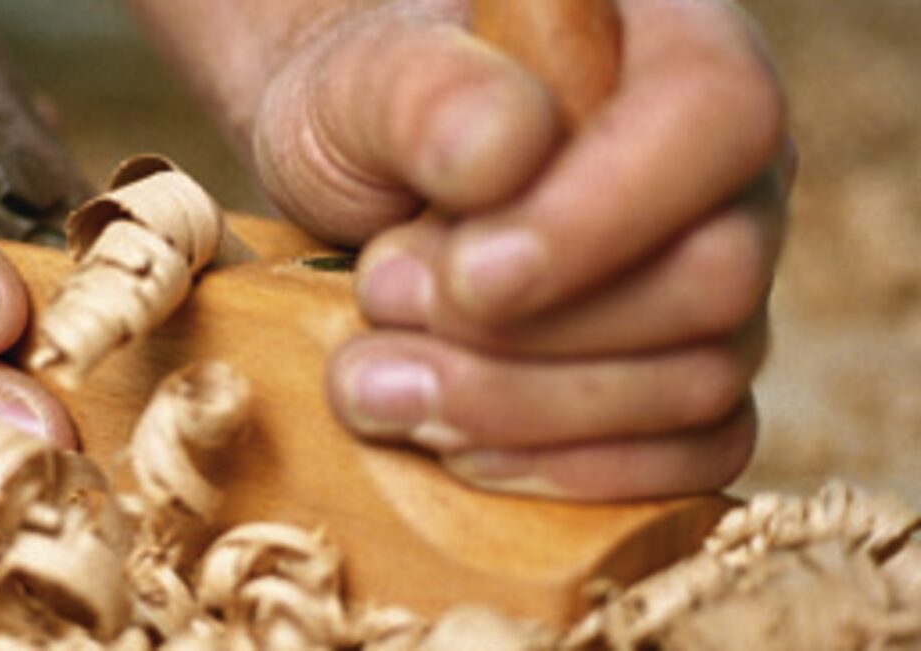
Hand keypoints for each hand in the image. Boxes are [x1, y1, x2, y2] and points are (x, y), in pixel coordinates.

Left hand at [245, 1, 790, 499]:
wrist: (347, 184)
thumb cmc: (366, 111)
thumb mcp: (360, 80)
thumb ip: (424, 95)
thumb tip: (506, 154)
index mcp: (670, 47)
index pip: (714, 116)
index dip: (601, 217)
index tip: (466, 278)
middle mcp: (718, 172)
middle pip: (716, 276)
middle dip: (534, 333)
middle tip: (383, 302)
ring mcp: (711, 284)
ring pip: (700, 381)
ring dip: (524, 411)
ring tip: (373, 382)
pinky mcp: (681, 378)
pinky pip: (696, 452)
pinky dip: (570, 469)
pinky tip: (456, 449)